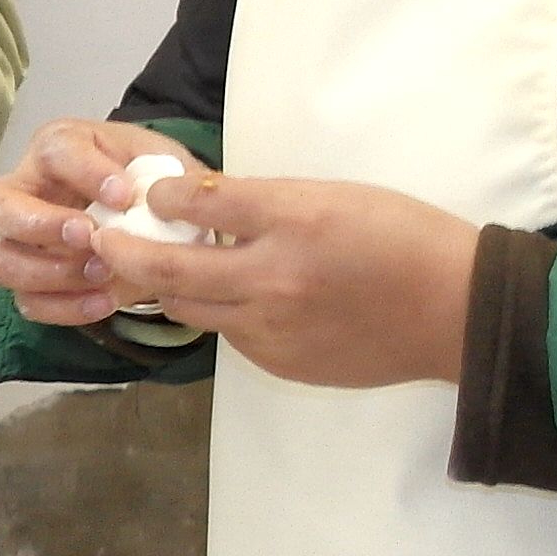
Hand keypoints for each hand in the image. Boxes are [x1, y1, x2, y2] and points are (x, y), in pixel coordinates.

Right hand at [0, 117, 190, 324]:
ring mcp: (20, 239)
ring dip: (50, 273)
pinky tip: (103, 302)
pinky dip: (63, 307)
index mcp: (59, 146)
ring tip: (102, 273)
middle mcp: (25, 188)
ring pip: (0, 260)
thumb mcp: (162, 162)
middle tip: (90, 237)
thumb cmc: (143, 178)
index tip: (124, 196)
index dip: (85, 174)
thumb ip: (169, 175)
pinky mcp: (29, 280)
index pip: (55, 151)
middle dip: (41, 225)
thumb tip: (178, 200)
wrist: (146, 213)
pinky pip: (26, 302)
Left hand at [113, 170, 483, 387]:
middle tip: (102, 239)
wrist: (454, 312)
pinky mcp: (279, 362)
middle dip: (126, 250)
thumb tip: (206, 203)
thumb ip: (267, 202)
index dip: (163, 195)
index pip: (201, 201)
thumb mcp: (337, 196)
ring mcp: (271, 328)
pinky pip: (228, 334)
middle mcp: (272, 278)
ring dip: (169, 286)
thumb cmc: (404, 240)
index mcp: (293, 221)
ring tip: (159, 267)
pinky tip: (234, 299)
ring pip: (190, 307)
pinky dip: (219, 313)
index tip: (149, 193)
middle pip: (170, 267)